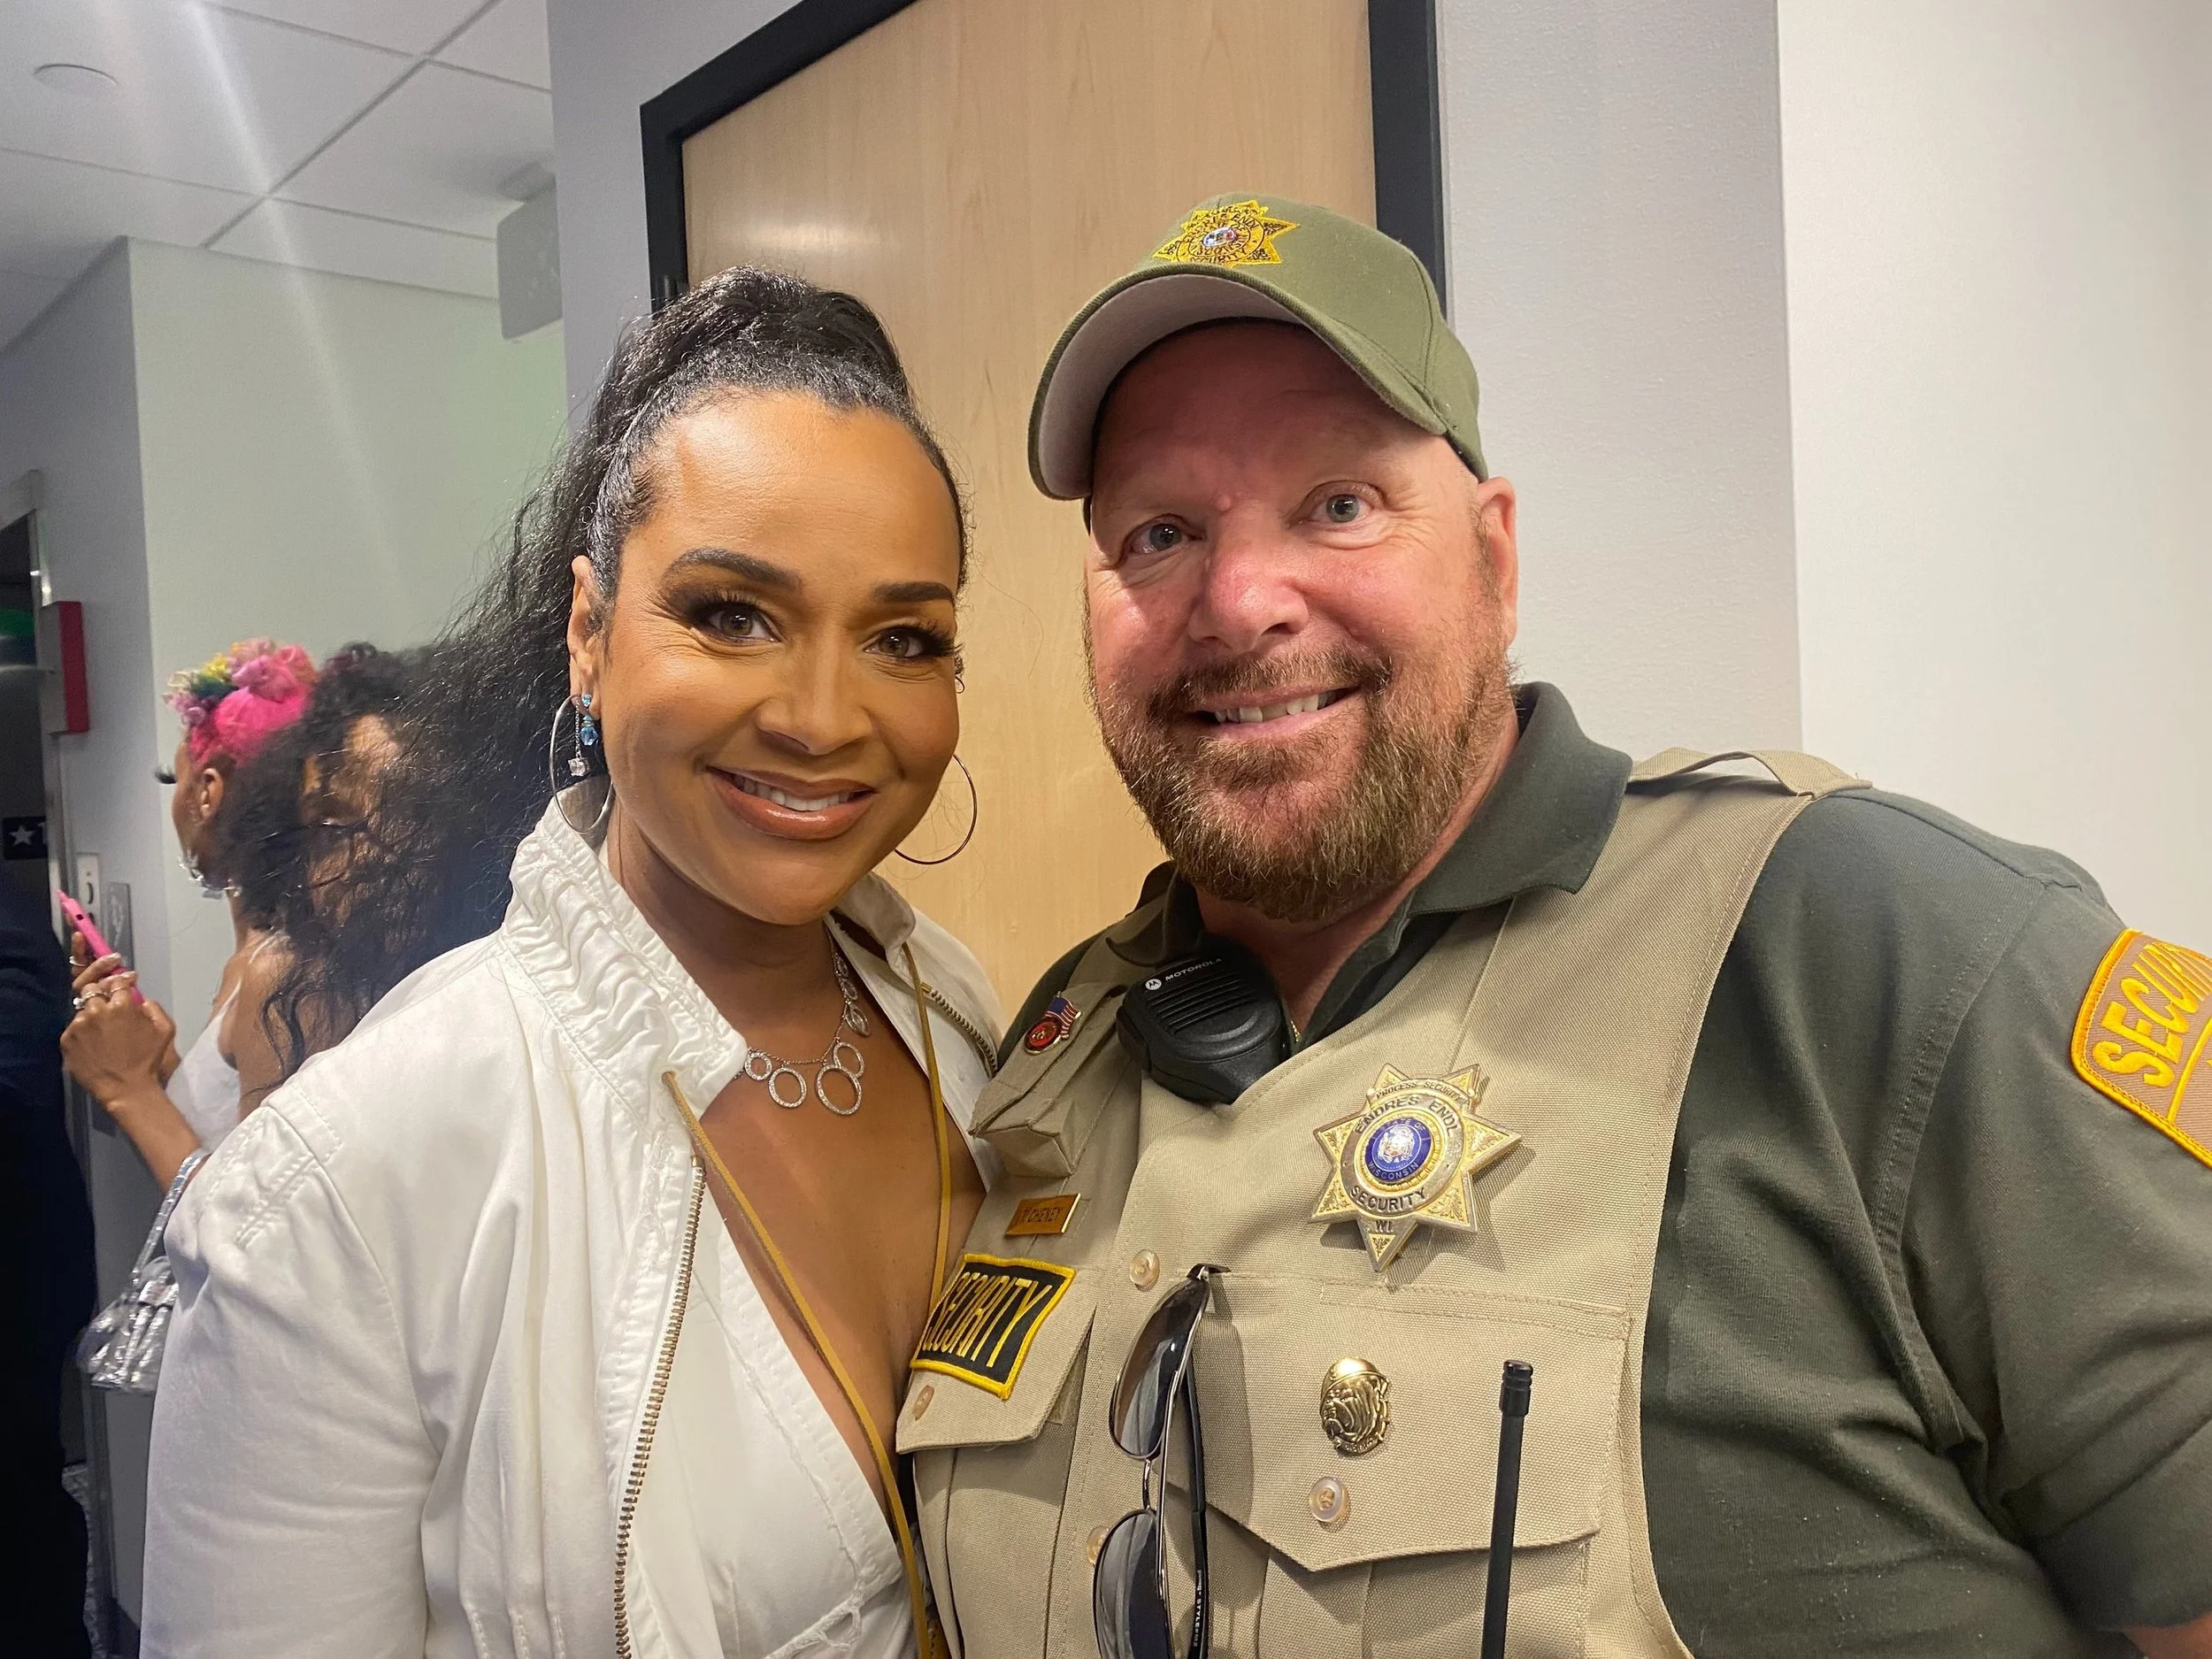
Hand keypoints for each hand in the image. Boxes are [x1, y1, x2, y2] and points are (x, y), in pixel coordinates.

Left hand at [61, 973, 177, 1109]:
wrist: (126, 1089)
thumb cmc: (148, 1060)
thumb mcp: (166, 1030)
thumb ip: (154, 1007)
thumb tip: (140, 999)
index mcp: (122, 1005)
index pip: (116, 982)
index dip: (120, 985)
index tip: (123, 990)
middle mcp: (97, 1010)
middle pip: (92, 990)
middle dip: (100, 995)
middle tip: (107, 1009)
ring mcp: (78, 1025)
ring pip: (82, 1011)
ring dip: (91, 1016)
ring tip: (100, 1032)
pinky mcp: (67, 1040)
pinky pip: (72, 1029)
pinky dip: (81, 1033)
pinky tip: (91, 1045)